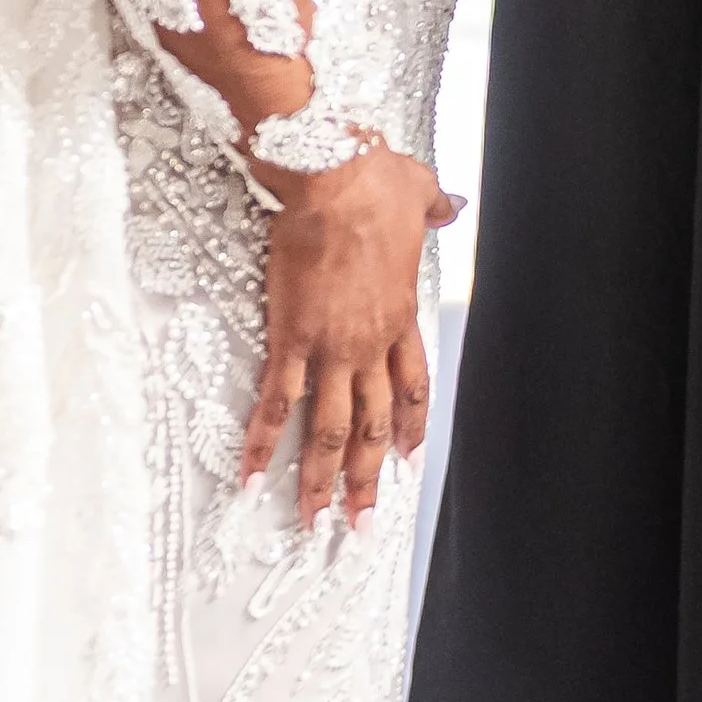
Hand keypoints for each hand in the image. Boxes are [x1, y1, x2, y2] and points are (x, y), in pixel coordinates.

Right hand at [241, 145, 458, 527]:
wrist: (335, 180)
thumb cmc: (373, 181)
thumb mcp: (416, 192)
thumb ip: (433, 207)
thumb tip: (449, 205)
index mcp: (399, 315)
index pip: (411, 386)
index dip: (409, 426)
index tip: (406, 458)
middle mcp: (369, 343)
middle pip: (372, 423)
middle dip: (367, 477)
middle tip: (360, 520)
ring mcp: (331, 347)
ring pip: (330, 429)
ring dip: (322, 479)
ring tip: (314, 521)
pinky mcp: (291, 340)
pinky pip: (276, 403)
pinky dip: (263, 443)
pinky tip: (252, 477)